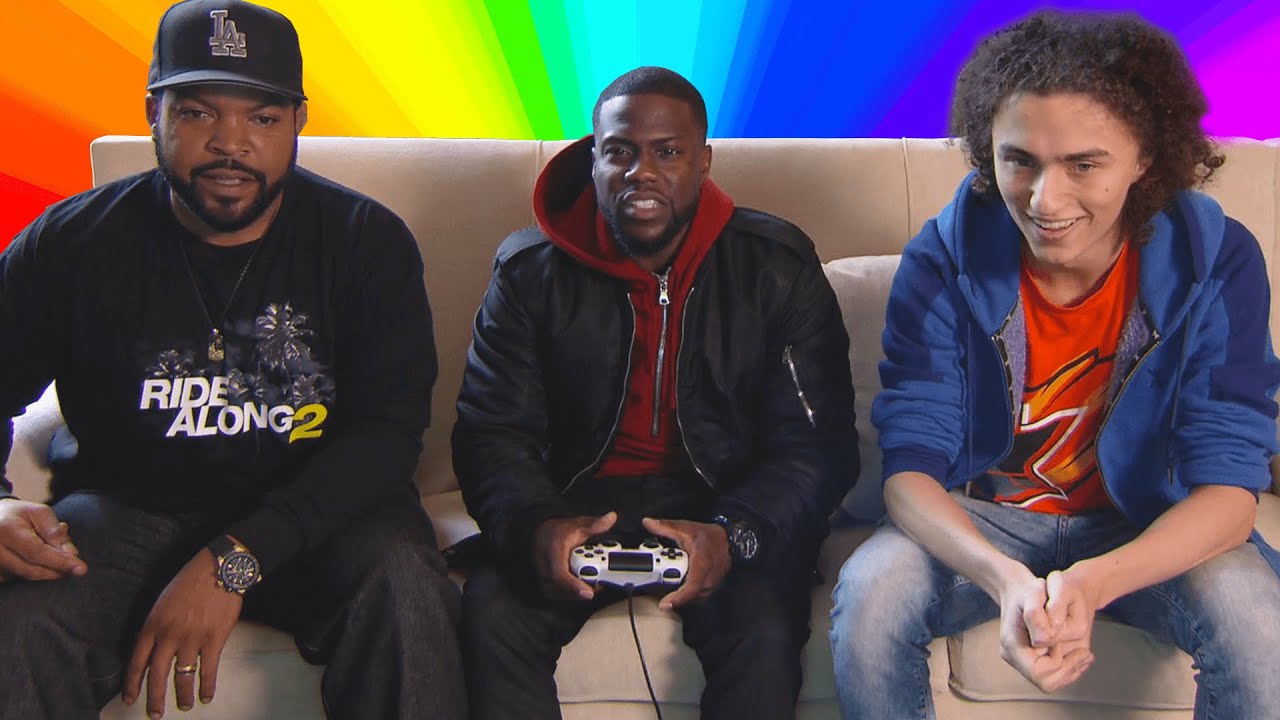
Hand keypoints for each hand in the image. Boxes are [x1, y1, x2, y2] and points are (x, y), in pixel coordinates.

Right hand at [0, 498, 85, 581]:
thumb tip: (72, 554)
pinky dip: (33, 571)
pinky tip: (37, 558)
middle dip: (57, 571)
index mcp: (6, 530)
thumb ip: (55, 533)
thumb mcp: (40, 514)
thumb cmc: (19, 514)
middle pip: (31, 570)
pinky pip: (17, 579)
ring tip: (52, 552)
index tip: (81, 569)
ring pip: (25, 576)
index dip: (60, 562)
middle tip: (75, 566)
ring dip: (46, 571)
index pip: (37, 552)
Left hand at [122, 548, 242, 716]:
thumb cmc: (190, 580)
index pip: (137, 661)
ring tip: (183, 706)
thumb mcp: (163, 601)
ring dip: (182, 695)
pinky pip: (208, 669)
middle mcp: (169, 635)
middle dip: (154, 698)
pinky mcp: (214, 639)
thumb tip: (154, 647)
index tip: (130, 699)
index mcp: (152, 625)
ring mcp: (192, 638)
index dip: (132, 683)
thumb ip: (156, 625)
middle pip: (157, 674)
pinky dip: (207, 685)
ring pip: (182, 675)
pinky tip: (206, 695)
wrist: (218, 568)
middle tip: (154, 714)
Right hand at [532, 512, 616, 601]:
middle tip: (600, 584)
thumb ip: (595, 524)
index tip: (589, 592)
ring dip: (579, 591)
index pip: (560, 575)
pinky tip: (583, 584)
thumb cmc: (556, 532)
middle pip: (563, 589)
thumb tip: (612, 517)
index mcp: (553, 551)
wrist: (537, 535)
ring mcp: (543, 578)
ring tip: (593, 581)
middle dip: (584, 589)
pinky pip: (560, 595)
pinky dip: (573, 592)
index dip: (574, 586)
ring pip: (563, 594)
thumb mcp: (577, 525)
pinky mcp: (545, 586)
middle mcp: (544, 568)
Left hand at [641, 517, 730, 610]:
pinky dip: (682, 591)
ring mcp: (709, 586)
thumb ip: (666, 527)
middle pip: (685, 594)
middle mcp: (707, 579)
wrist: (729, 542)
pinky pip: (692, 595)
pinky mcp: (707, 590)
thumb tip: (649, 522)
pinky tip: (675, 581)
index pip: (690, 587)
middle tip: (656, 578)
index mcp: (702, 564)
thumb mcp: (686, 528)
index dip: (677, 597)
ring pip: (688, 597)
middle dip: (668, 589)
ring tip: (666, 575)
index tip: (664, 604)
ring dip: (675, 590)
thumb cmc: (709, 537)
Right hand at [996, 569, 1092, 692]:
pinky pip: (1054, 677)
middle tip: (1084, 652)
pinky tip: (1081, 655)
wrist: (1019, 589)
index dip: (1057, 661)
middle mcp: (1014, 656)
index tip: (1065, 642)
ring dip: (1071, 671)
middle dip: (1067, 669)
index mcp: (1012, 644)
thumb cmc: (1028, 589)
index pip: (1038, 671)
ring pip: (1051, 683)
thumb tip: (1043, 641)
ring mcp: (1022, 661)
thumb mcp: (1033, 593)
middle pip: (1045, 682)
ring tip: (1086, 654)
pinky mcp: (1032, 660)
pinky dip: (1070, 669)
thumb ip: (1036, 615)